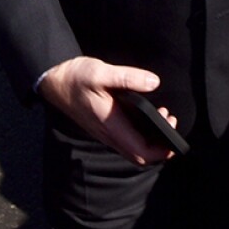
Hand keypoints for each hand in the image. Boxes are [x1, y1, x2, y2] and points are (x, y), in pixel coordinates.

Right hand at [37, 56, 179, 164]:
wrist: (54, 81)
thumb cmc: (76, 77)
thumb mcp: (101, 72)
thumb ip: (128, 77)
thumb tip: (154, 83)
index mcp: (110, 125)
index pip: (140, 151)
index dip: (161, 150)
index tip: (174, 136)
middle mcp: (108, 134)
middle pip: (139, 156)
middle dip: (160, 146)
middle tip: (170, 121)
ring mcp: (105, 133)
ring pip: (133, 149)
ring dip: (152, 139)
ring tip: (162, 114)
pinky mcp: (104, 127)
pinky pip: (126, 140)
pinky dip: (142, 134)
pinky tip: (147, 114)